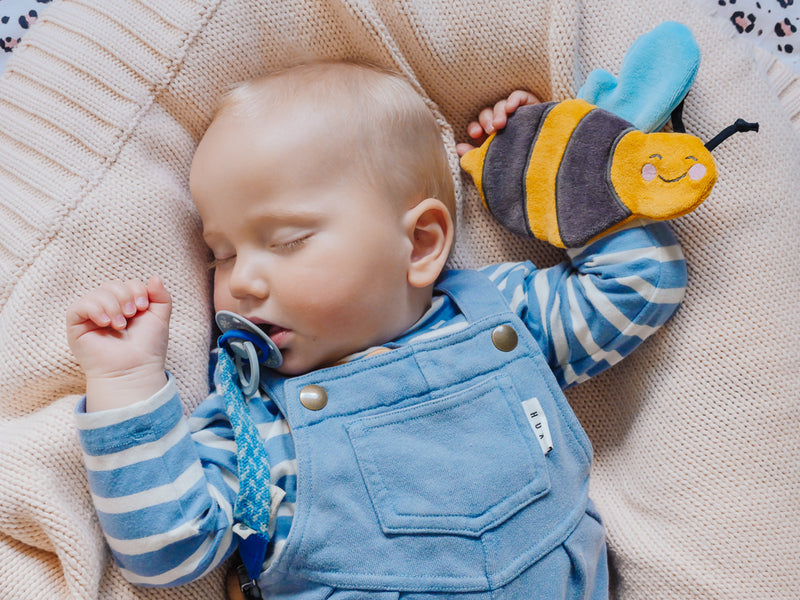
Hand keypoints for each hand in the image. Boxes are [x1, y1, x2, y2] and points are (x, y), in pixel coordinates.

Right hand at [66, 276, 171, 410]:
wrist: (134, 369)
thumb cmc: (147, 347)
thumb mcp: (160, 318)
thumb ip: (161, 296)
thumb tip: (154, 276)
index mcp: (126, 306)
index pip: (126, 283)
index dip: (136, 289)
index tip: (143, 307)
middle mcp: (107, 309)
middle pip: (111, 284)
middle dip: (124, 295)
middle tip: (131, 314)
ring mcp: (91, 317)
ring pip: (96, 293)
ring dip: (112, 305)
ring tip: (120, 325)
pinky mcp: (76, 326)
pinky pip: (78, 306)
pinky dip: (94, 309)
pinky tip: (105, 322)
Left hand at [456, 90, 539, 156]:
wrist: (550, 164)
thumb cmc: (521, 164)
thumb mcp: (497, 162)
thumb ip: (476, 156)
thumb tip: (458, 148)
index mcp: (491, 136)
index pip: (477, 127)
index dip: (474, 127)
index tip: (476, 134)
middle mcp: (502, 123)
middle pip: (488, 114)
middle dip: (487, 120)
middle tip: (492, 130)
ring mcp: (517, 113)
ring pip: (501, 105)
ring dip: (499, 112)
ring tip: (501, 123)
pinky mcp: (531, 105)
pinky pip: (519, 96)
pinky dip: (513, 100)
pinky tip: (511, 107)